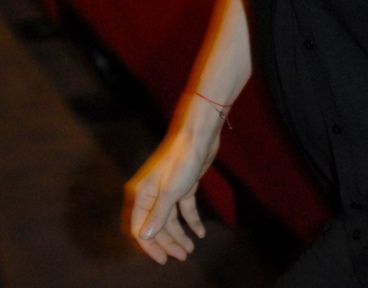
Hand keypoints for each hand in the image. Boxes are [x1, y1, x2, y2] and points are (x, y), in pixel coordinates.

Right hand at [125, 122, 221, 264]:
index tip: (163, 260)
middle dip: (167, 243)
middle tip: (182, 256)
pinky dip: (191, 220)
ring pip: (170, 219)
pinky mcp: (183, 186)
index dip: (150, 246)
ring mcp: (167, 190)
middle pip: (156, 226)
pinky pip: (184, 208)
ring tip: (189, 250)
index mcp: (141, 195)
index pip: (139, 229)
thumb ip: (157, 216)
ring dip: (179, 235)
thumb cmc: (181, 162)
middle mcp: (151, 194)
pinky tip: (200, 233)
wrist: (198, 136)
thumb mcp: (170, 192)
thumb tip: (144, 238)